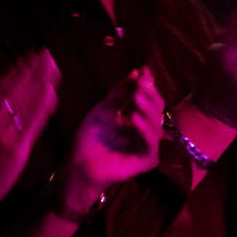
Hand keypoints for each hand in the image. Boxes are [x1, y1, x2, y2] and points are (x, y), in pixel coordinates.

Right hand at [0, 49, 58, 209]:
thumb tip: (17, 88)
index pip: (3, 84)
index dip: (19, 67)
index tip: (33, 54)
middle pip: (15, 87)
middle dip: (33, 68)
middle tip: (47, 53)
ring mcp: (2, 132)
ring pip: (25, 100)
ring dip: (41, 81)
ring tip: (53, 67)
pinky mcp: (14, 147)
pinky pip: (32, 121)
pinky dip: (43, 105)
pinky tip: (52, 93)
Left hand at [62, 67, 163, 209]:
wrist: (78, 166)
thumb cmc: (89, 139)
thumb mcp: (103, 110)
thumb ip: (119, 94)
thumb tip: (137, 72)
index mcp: (138, 120)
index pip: (149, 100)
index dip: (148, 86)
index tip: (145, 70)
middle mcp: (146, 132)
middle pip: (157, 110)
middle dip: (150, 95)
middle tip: (142, 83)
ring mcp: (148, 147)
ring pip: (156, 124)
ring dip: (147, 109)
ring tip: (136, 96)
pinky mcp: (147, 160)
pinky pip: (150, 143)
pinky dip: (143, 129)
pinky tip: (134, 118)